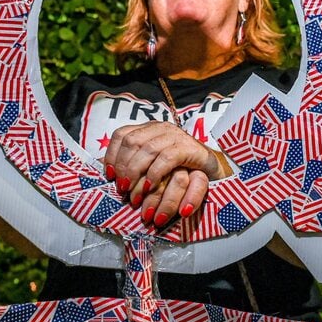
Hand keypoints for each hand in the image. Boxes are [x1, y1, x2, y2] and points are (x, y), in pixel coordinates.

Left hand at [103, 121, 231, 226]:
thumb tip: (109, 175)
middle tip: (122, 189)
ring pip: (148, 149)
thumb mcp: (153, 165)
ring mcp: (176, 136)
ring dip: (136, 173)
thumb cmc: (179, 170)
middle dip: (123, 167)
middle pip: (132, 142)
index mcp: (149, 129)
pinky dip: (155, 173)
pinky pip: (167, 158)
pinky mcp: (190, 148)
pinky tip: (149, 187)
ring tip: (132, 193)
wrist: (212, 170)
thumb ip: (134, 165)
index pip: (122, 134)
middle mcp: (161, 128)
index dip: (112, 155)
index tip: (110, 176)